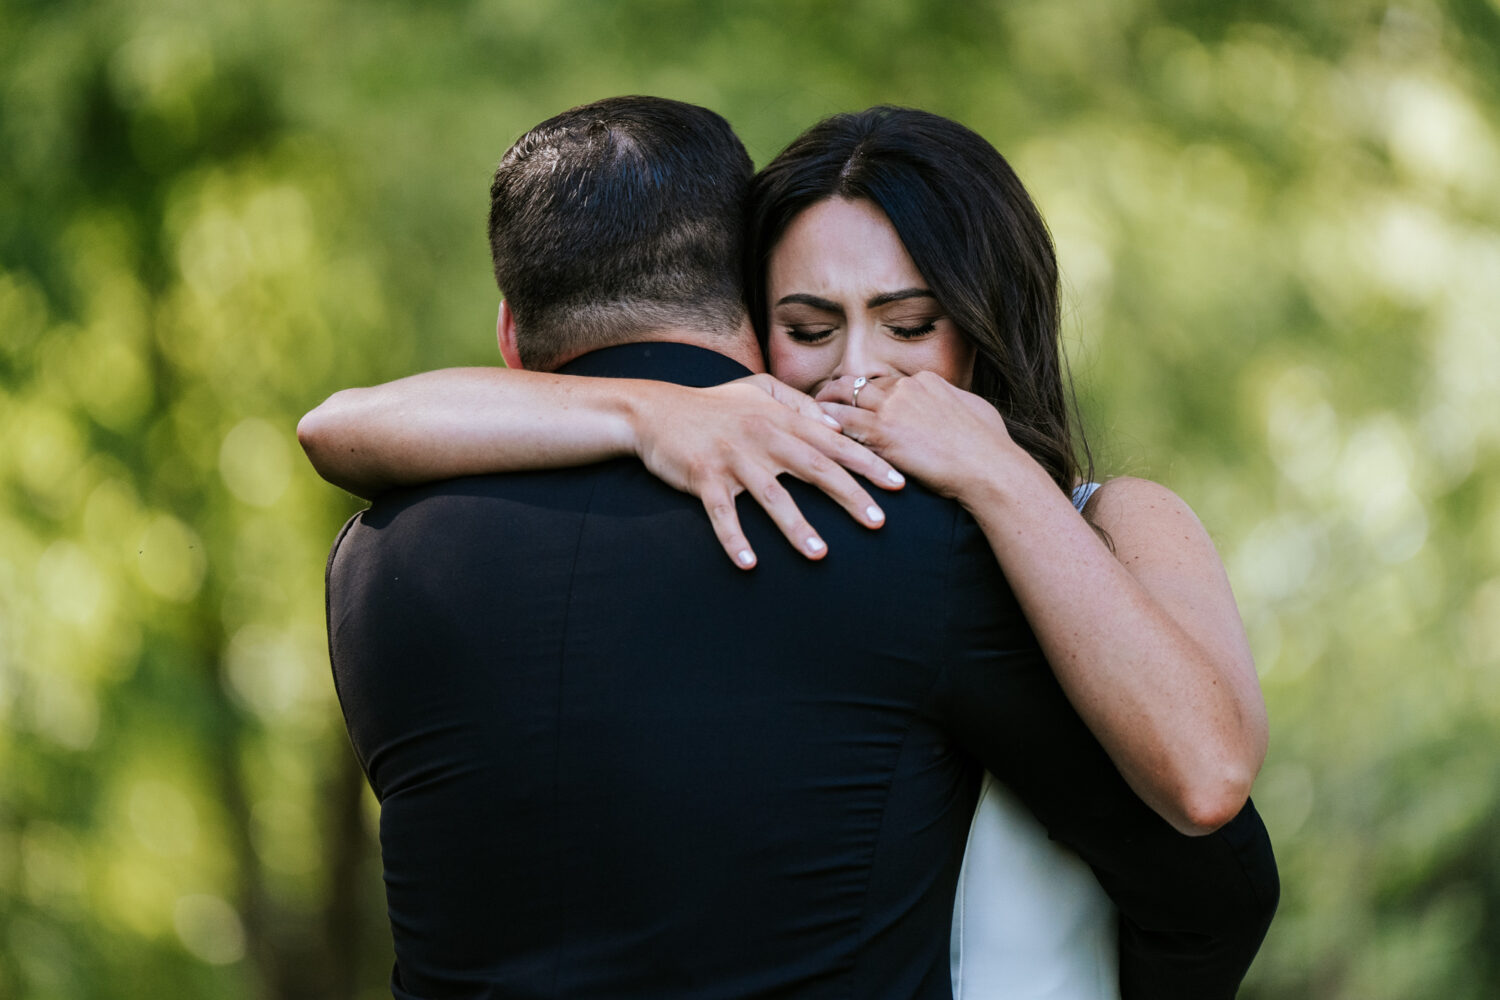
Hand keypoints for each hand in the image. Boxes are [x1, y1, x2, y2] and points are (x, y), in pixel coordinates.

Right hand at [632, 377, 906, 567]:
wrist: (656, 410)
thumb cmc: (714, 404)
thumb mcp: (758, 390)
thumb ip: (798, 404)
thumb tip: (835, 425)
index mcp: (780, 418)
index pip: (834, 441)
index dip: (869, 463)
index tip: (899, 485)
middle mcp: (762, 436)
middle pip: (814, 468)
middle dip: (849, 496)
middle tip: (878, 522)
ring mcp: (732, 458)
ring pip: (771, 496)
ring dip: (796, 526)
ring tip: (820, 554)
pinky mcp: (703, 476)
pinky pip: (722, 513)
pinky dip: (734, 539)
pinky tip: (749, 564)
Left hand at [815, 372, 1024, 499]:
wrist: (990, 467)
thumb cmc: (990, 446)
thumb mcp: (975, 410)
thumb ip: (954, 402)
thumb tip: (953, 405)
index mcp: (926, 380)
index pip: (884, 380)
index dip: (866, 390)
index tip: (853, 398)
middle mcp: (905, 387)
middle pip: (858, 382)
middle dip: (835, 389)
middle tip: (818, 400)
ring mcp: (892, 408)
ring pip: (842, 398)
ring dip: (821, 405)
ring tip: (804, 415)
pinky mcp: (882, 434)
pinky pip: (841, 425)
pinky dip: (823, 426)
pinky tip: (809, 433)